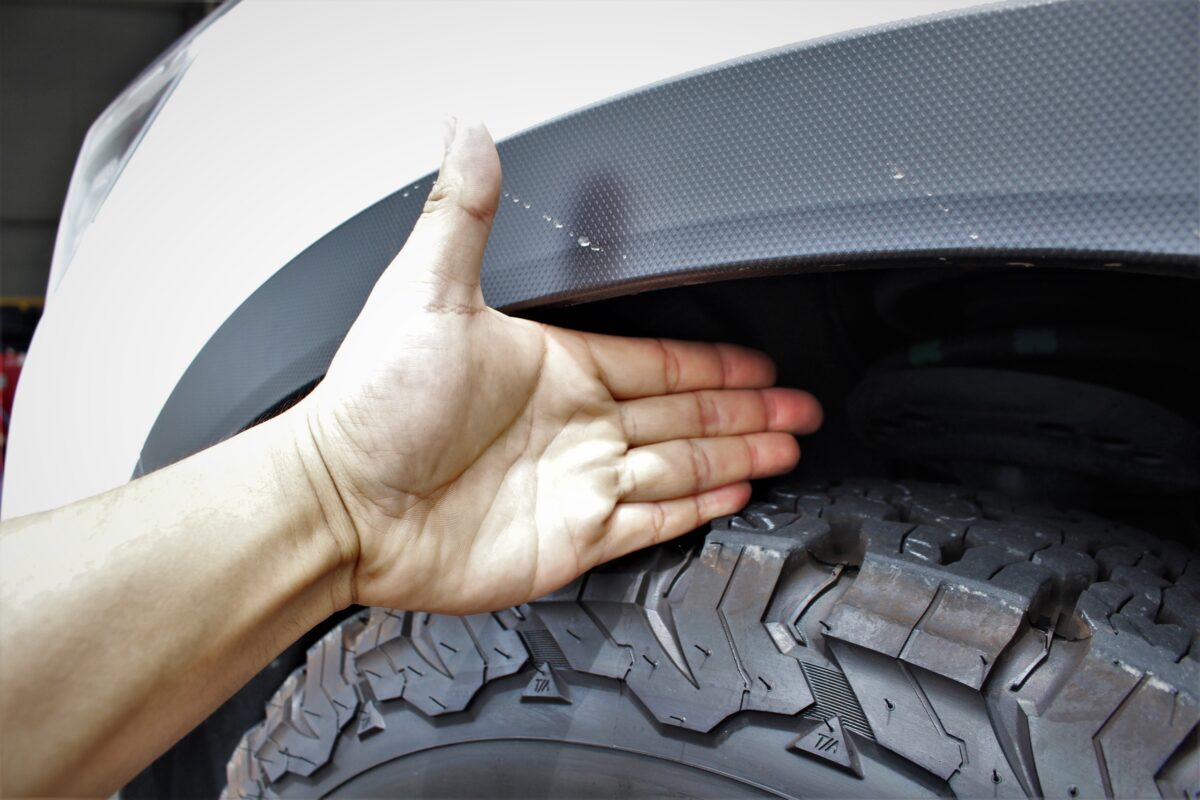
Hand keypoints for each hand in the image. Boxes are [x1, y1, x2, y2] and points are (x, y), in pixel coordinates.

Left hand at [294, 119, 821, 613]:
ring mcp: (576, 483)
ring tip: (787, 446)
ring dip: (737, 454)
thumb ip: (465, 213)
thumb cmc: (373, 403)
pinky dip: (696, 509)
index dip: (715, 362)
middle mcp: (573, 425)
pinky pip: (651, 522)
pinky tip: (732, 494)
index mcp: (554, 367)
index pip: (657, 360)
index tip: (759, 363)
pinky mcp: (571, 538)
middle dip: (748, 408)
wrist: (341, 500)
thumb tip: (471, 134)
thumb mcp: (425, 291)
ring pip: (681, 464)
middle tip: (799, 406)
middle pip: (685, 412)